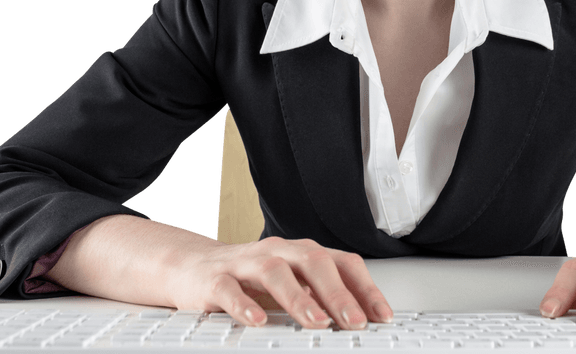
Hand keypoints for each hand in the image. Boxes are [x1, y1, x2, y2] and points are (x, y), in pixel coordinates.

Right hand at [166, 236, 392, 329]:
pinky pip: (230, 289)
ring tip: (317, 323)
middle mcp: (278, 252)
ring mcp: (246, 263)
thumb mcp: (291, 286)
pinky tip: (258, 321)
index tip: (382, 316)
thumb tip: (359, 320)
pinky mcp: (215, 279)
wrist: (193, 268)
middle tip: (355, 322)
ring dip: (299, 297)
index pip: (341, 262)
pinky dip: (245, 304)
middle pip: (313, 262)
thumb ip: (320, 297)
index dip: (365, 288)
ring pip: (275, 271)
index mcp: (301, 253)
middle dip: (337, 293)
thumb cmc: (249, 279)